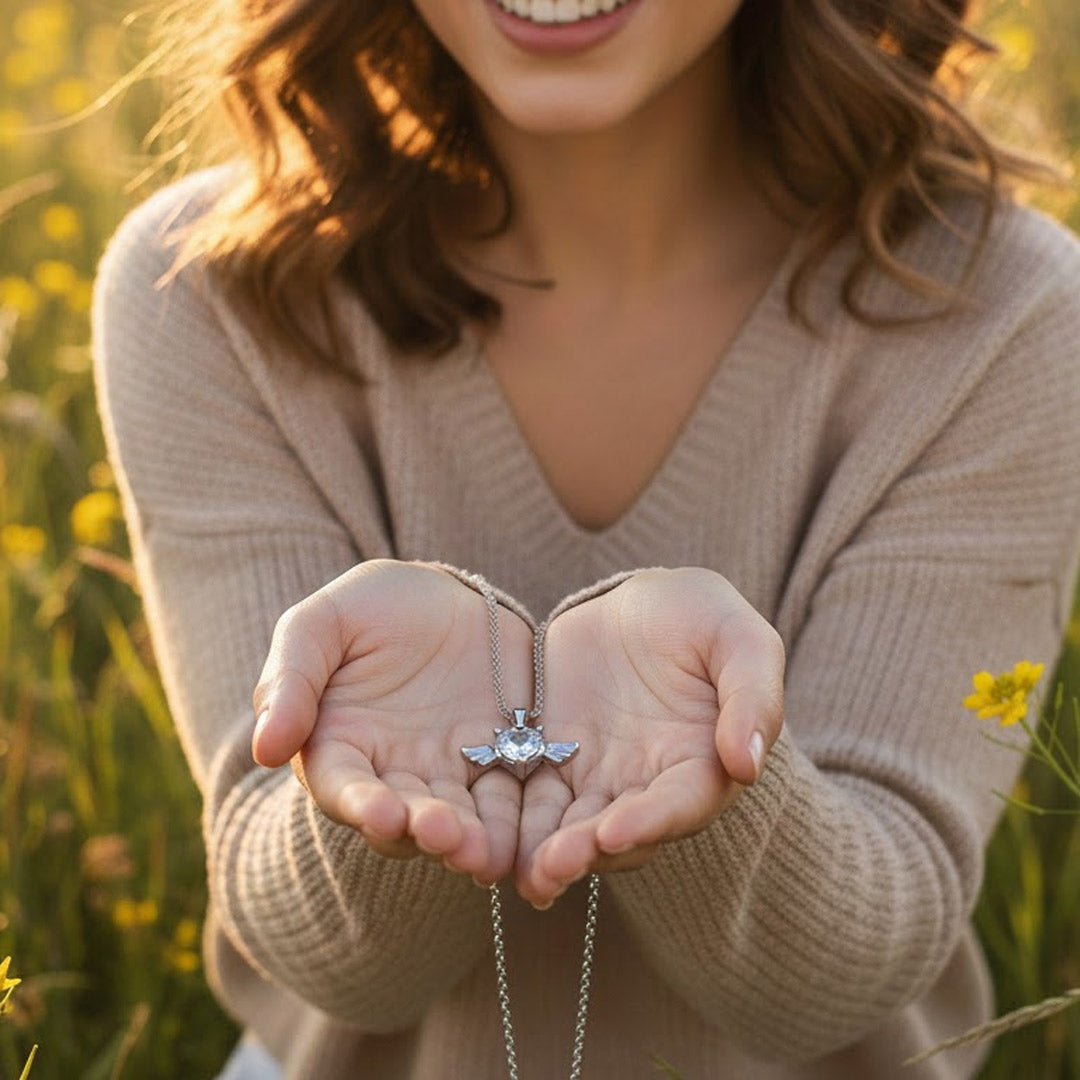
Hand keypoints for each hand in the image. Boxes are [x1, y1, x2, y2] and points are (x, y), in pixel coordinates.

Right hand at [251, 560, 534, 883]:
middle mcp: (393, 774)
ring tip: (483, 852)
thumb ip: (291, 680)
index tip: (381, 814)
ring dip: (470, 842)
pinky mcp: (501, 764)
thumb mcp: (320, 624)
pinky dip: (514, 824)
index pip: (344, 787)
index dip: (361, 805)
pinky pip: (509, 800)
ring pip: (457, 822)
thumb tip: (266, 749)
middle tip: (445, 836)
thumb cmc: (371, 608)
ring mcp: (449, 774)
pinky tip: (524, 837)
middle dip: (424, 831)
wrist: (446, 594)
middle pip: (405, 819)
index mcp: (340, 746)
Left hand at [515, 568, 784, 906]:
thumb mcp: (739, 638)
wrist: (638, 602)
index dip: (650, 821)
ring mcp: (596, 778)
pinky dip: (512, 822)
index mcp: (701, 763)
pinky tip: (485, 838)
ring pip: (570, 827)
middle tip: (551, 868)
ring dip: (545, 854)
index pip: (680, 803)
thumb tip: (748, 763)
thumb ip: (753, 696)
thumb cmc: (700, 618)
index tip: (614, 832)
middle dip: (586, 853)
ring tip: (519, 872)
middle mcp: (647, 785)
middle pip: (619, 831)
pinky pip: (528, 796)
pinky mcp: (550, 761)